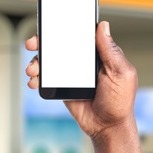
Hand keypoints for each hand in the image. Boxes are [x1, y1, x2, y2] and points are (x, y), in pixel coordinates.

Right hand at [25, 21, 137, 138]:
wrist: (107, 126)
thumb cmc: (119, 101)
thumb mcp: (121, 73)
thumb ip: (111, 51)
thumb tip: (103, 26)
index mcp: (97, 54)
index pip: (78, 36)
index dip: (63, 28)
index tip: (50, 25)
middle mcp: (81, 61)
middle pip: (58, 46)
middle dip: (42, 43)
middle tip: (32, 43)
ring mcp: (70, 74)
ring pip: (49, 62)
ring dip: (36, 62)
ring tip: (32, 70)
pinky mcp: (61, 86)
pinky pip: (46, 79)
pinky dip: (37, 78)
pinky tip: (34, 81)